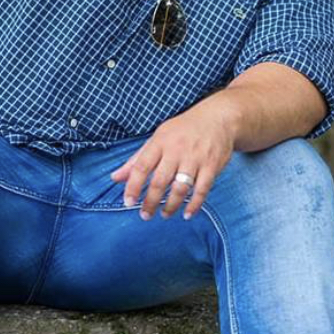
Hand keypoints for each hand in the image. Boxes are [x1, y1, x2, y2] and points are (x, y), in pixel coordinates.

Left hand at [110, 101, 236, 219]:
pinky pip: (202, 190)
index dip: (133, 186)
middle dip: (150, 201)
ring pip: (180, 188)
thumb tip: (115, 178)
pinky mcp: (212, 165)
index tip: (128, 202)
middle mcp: (177, 150)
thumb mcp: (158, 138)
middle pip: (160, 181)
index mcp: (161, 141)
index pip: (142, 166)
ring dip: (171, 206)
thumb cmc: (184, 130)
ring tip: (164, 214)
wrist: (218, 118)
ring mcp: (196, 158)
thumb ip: (137, 159)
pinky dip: (194, 204)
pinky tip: (187, 214)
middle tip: (145, 215)